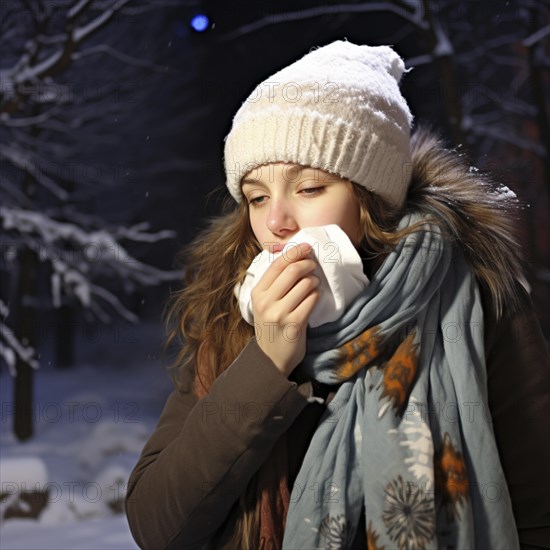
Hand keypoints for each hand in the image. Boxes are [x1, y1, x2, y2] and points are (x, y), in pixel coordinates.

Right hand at [251, 243, 319, 376]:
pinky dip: (316, 295)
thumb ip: (275, 283)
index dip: (293, 252)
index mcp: (257, 293)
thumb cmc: (272, 326)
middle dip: (307, 263)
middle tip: (313, 265)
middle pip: (292, 271)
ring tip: (313, 284)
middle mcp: (266, 302)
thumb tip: (294, 256)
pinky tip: (314, 297)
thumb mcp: (265, 303)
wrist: (271, 359)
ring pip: (305, 284)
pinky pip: (312, 299)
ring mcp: (280, 313)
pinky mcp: (295, 324)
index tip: (306, 247)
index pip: (276, 264)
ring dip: (314, 280)